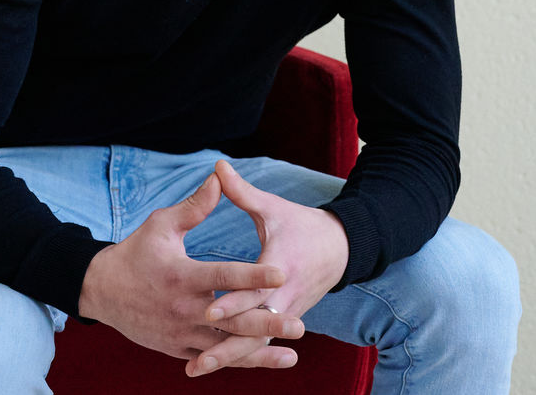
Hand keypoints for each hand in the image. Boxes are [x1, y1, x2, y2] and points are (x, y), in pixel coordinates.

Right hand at [77, 172, 298, 367]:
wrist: (102, 291)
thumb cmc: (135, 252)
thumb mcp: (161, 225)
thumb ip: (195, 207)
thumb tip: (219, 177)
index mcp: (182, 275)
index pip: (223, 276)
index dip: (253, 275)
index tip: (281, 273)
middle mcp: (184, 308)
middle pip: (232, 320)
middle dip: (267, 323)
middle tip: (300, 324)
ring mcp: (182, 332)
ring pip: (227, 347)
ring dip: (260, 351)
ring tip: (292, 354)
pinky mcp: (179, 348)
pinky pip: (214, 358)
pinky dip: (240, 362)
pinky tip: (266, 361)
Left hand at [186, 159, 349, 376]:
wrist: (340, 249)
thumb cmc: (300, 225)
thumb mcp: (272, 208)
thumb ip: (242, 192)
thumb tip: (217, 167)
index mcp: (280, 267)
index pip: (256, 290)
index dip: (233, 302)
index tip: (208, 311)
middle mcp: (284, 296)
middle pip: (254, 327)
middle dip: (227, 344)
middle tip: (198, 360)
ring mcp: (286, 312)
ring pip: (256, 342)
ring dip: (228, 357)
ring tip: (195, 369)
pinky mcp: (283, 320)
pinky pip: (260, 343)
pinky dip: (239, 356)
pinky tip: (211, 365)